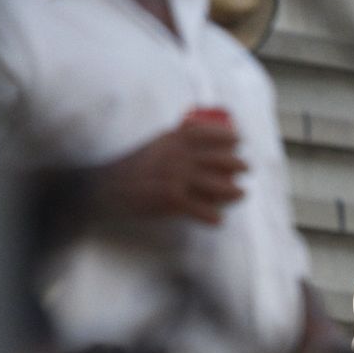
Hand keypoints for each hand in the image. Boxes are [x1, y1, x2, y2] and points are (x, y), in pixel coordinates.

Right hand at [91, 115, 247, 225]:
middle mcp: (176, 155)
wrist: (106, 187)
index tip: (240, 139)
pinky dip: (211, 216)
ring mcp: (175, 177)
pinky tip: (219, 220)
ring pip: (215, 185)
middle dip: (237, 163)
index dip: (227, 135)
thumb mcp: (155, 144)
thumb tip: (199, 134)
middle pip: (217, 158)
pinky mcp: (171, 200)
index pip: (207, 132)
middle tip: (247, 168)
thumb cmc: (133, 166)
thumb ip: (175, 140)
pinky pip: (199, 209)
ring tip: (242, 192)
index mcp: (172, 139)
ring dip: (233, 190)